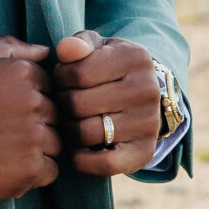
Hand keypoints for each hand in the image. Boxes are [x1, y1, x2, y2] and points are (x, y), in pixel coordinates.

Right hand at [0, 38, 60, 203]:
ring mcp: (34, 136)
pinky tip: (9, 168)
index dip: (28, 100)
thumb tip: (45, 50)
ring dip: (37, 149)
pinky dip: (34, 172)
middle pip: (53, 114)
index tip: (4, 112)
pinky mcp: (31, 168)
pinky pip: (52, 170)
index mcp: (21, 72)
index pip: (47, 86)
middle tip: (2, 134)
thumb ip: (7, 47)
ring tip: (5, 152)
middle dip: (34, 124)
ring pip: (55, 142)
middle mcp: (33, 101)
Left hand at [52, 32, 161, 176]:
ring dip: (69, 130)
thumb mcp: (97, 48)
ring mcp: (148, 123)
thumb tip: (66, 50)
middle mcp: (147, 89)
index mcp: (135, 57)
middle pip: (78, 104)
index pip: (77, 73)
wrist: (143, 95)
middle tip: (64, 102)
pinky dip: (82, 160)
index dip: (60, 78)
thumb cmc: (109, 67)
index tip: (63, 79)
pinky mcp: (144, 152)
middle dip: (62, 104)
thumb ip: (79, 44)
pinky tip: (79, 147)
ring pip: (86, 133)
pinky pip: (103, 164)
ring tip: (71, 120)